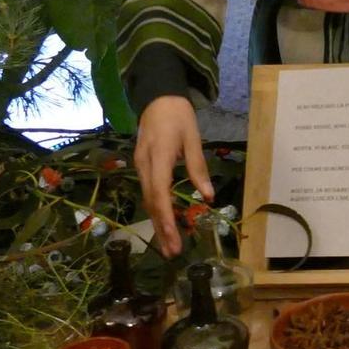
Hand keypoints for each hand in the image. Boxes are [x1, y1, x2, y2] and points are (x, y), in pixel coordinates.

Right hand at [134, 94, 212, 256]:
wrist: (157, 96)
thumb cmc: (178, 116)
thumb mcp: (193, 138)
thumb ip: (198, 168)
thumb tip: (208, 196)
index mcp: (159, 156)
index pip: (159, 193)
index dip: (166, 218)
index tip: (173, 237)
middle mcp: (144, 164)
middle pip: (151, 201)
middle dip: (161, 228)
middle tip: (173, 252)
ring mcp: (140, 165)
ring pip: (148, 199)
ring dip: (158, 222)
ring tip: (169, 244)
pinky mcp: (141, 165)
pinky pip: (148, 190)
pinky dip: (156, 209)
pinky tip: (165, 222)